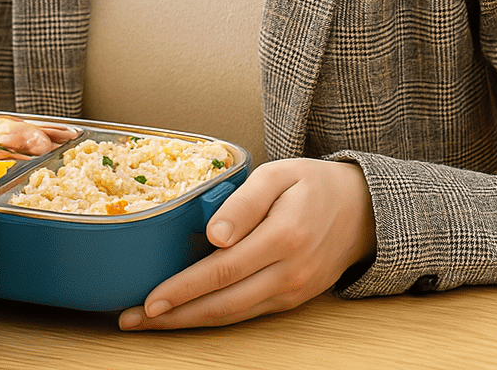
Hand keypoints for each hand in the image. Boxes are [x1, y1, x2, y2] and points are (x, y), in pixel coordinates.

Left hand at [119, 158, 376, 330]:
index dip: (183, 288)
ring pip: (233, 316)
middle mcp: (288, 273)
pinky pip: (248, 313)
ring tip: (150, 321)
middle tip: (132, 318)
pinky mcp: (292, 298)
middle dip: (174, 316)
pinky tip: (187, 313)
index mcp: (283, 237)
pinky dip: (214, 317)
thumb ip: (244, 202)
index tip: (150, 299)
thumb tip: (214, 235)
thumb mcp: (278, 174)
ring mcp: (292, 291)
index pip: (222, 270)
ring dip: (188, 322)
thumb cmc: (312, 184)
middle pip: (222, 304)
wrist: (363, 210)